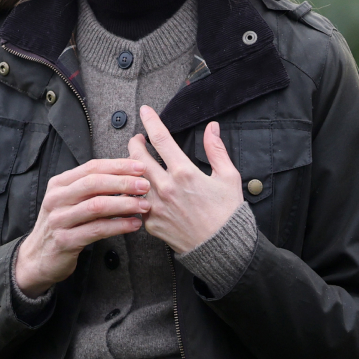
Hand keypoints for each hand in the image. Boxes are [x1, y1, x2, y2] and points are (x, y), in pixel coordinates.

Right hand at [14, 159, 150, 295]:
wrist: (38, 257)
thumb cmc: (64, 224)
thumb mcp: (73, 200)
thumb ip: (96, 186)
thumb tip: (131, 171)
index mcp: (60, 184)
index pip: (92, 167)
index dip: (118, 165)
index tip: (141, 167)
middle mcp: (56, 199)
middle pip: (94, 183)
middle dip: (123, 182)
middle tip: (145, 186)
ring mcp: (59, 220)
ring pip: (96, 206)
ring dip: (125, 204)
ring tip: (144, 205)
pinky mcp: (65, 241)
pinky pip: (97, 230)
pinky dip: (119, 226)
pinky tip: (134, 224)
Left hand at [127, 106, 242, 254]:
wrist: (221, 247)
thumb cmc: (227, 213)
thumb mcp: (228, 177)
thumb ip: (216, 150)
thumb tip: (212, 128)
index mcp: (184, 173)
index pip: (161, 139)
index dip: (151, 121)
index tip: (144, 111)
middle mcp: (165, 188)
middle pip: (137, 157)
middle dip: (134, 143)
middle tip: (137, 139)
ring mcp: (154, 206)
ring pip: (131, 181)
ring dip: (131, 168)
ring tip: (136, 163)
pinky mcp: (150, 223)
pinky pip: (136, 203)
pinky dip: (134, 194)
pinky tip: (137, 190)